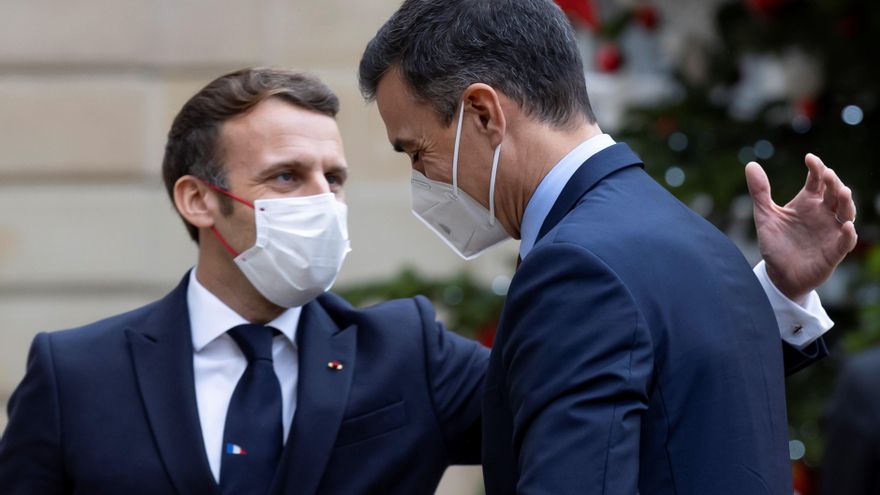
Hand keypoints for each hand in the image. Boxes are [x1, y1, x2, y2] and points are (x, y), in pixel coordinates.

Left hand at [745, 153, 856, 302]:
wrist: (778, 274)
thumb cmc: (776, 244)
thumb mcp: (765, 216)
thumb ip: (760, 192)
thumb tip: (750, 164)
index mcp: (808, 202)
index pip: (817, 180)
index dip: (816, 168)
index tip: (809, 158)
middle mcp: (823, 214)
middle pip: (834, 193)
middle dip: (834, 183)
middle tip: (828, 174)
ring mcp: (831, 231)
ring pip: (846, 213)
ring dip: (846, 202)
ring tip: (843, 191)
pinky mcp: (834, 251)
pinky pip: (846, 241)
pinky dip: (848, 234)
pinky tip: (847, 226)